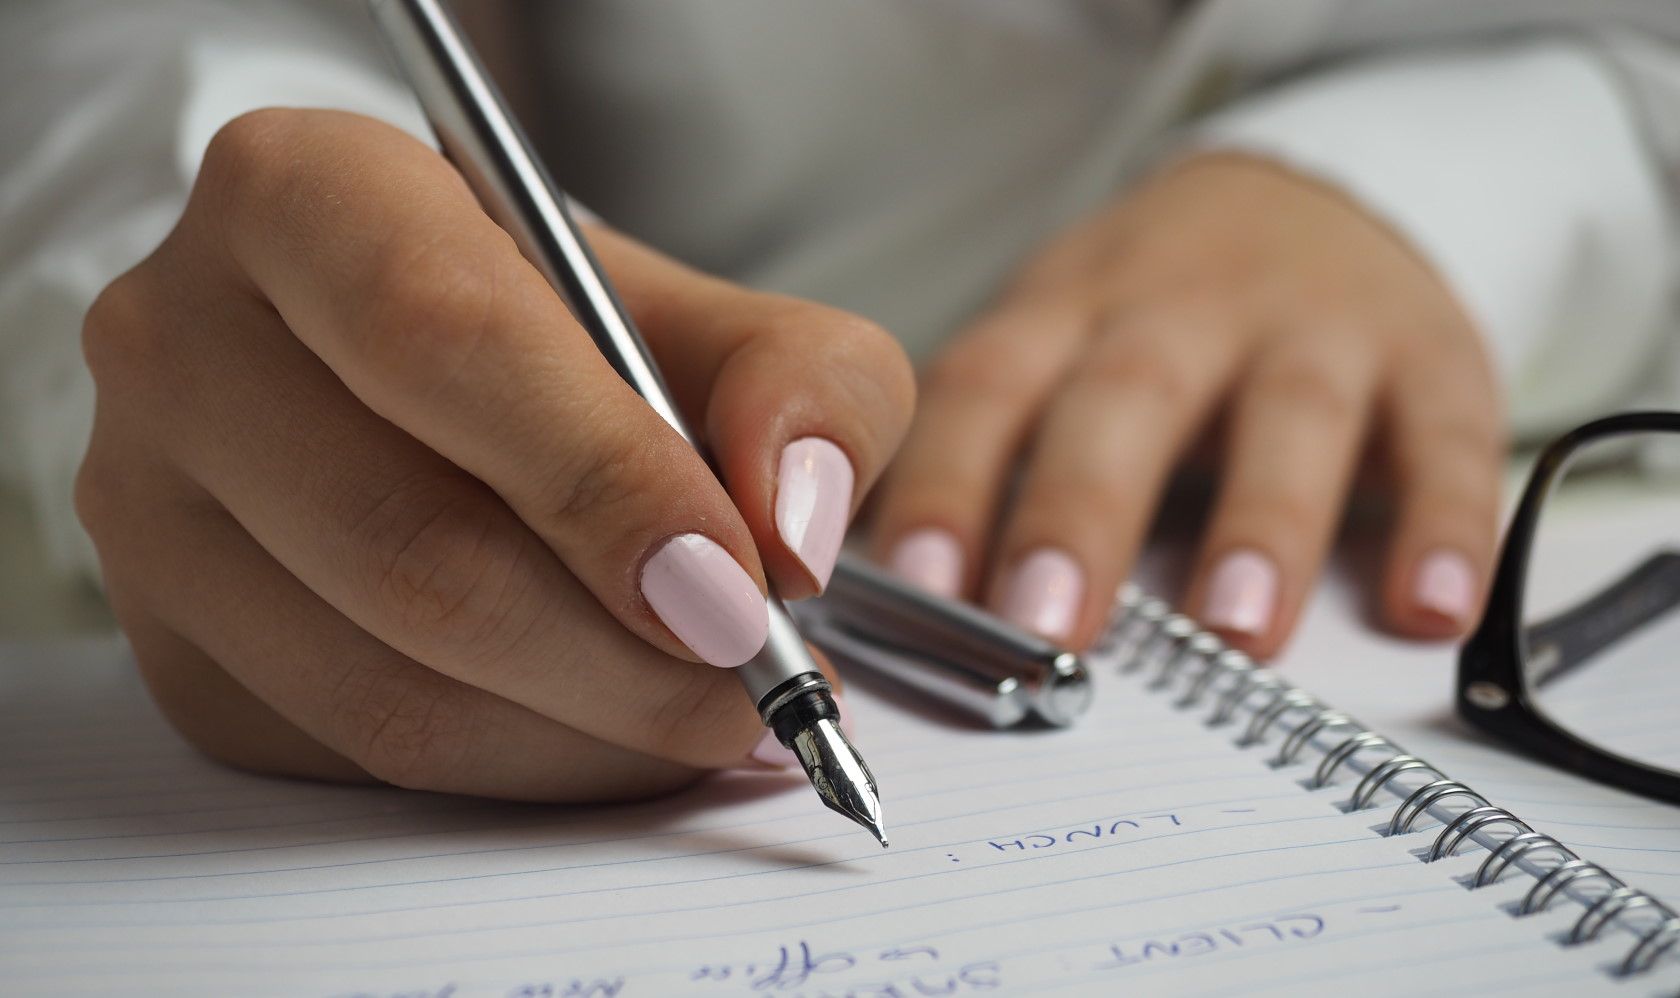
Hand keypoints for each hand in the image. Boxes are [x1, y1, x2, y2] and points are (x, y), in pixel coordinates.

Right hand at [76, 109, 912, 800]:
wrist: (433, 386)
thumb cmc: (571, 339)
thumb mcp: (715, 317)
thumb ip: (803, 386)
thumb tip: (792, 533)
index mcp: (304, 194)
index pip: (443, 338)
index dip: (604, 480)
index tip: (739, 589)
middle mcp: (185, 342)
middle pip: (411, 544)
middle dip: (623, 654)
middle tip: (758, 687)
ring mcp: (152, 511)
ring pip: (386, 683)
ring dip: (590, 733)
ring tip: (713, 716)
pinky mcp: (176, 649)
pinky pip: (361, 757)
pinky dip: (525, 769)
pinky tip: (612, 731)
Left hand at [870, 153, 1501, 656]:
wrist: (1311, 199)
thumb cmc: (1150, 315)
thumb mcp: (1054, 344)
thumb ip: (987, 453)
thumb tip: (894, 603)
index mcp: (1068, 313)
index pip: (988, 389)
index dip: (947, 482)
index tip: (914, 586)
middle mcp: (1183, 309)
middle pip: (1126, 398)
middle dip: (1081, 511)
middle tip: (1047, 625)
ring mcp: (1313, 327)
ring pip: (1289, 415)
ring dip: (1263, 524)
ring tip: (1235, 632)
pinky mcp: (1431, 356)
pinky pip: (1447, 438)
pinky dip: (1446, 523)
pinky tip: (1430, 608)